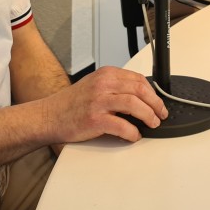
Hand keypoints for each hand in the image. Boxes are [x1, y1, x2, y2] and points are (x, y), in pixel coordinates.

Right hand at [42, 67, 167, 143]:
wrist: (49, 116)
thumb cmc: (72, 103)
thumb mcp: (95, 85)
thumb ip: (115, 87)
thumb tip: (141, 97)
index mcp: (106, 74)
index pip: (138, 79)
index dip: (153, 92)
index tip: (158, 102)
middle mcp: (103, 84)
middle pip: (140, 90)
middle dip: (155, 104)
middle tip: (161, 114)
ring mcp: (99, 101)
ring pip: (134, 105)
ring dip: (148, 116)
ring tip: (152, 123)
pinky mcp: (95, 119)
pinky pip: (122, 125)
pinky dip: (133, 132)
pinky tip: (134, 135)